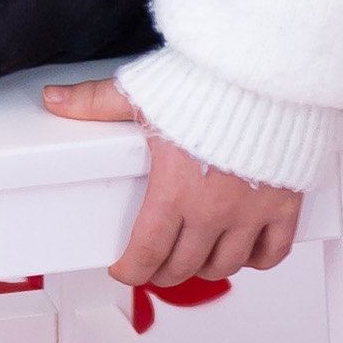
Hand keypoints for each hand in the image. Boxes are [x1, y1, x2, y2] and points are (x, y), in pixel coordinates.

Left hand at [41, 79, 304, 287]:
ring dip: (205, 268)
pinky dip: (256, 259)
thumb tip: (58, 100)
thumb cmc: (212, 82)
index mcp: (174, 189)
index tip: (125, 269)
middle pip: (183, 266)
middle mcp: (213, 209)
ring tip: (193, 258)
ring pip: (225, 265)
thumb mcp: (143, 93)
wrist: (266, 70)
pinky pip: (273, 251)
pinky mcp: (284, 203)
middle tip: (155, 265)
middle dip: (163, 271)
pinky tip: (244, 251)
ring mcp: (251, 211)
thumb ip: (97, 103)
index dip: (131, 270)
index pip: (147, 252)